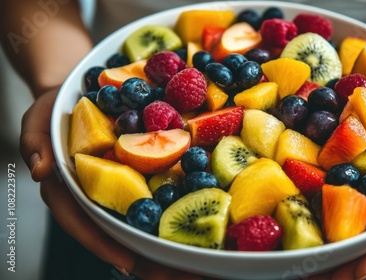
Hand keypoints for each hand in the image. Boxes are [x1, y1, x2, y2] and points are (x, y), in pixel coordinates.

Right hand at [20, 89, 201, 279]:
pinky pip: (155, 198)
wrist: (81, 98)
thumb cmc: (55, 115)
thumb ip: (35, 144)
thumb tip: (40, 169)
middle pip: (119, 235)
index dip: (105, 246)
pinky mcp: (138, 177)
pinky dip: (176, 212)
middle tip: (175, 276)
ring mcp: (118, 190)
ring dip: (166, 245)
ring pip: (140, 224)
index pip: (84, 225)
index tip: (130, 264)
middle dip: (146, 259)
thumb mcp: (37, 123)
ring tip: (195, 264)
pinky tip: (200, 223)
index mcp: (69, 193)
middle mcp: (96, 199)